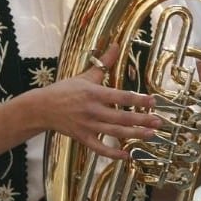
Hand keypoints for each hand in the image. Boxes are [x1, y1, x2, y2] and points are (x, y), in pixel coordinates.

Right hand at [43, 44, 162, 158]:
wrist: (41, 108)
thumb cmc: (65, 90)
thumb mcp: (86, 75)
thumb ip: (104, 62)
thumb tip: (117, 44)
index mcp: (94, 93)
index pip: (121, 97)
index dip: (138, 100)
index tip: (153, 101)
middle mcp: (92, 110)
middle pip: (121, 117)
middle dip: (142, 120)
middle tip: (159, 122)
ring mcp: (87, 126)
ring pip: (114, 132)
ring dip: (134, 135)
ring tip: (151, 135)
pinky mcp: (82, 137)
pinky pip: (99, 148)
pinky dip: (112, 153)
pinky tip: (127, 155)